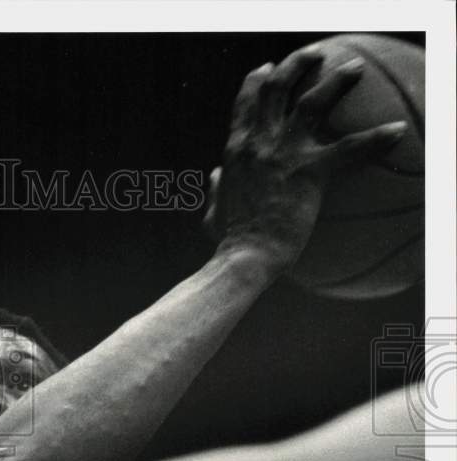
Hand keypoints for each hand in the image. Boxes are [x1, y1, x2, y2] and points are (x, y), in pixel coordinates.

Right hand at [203, 49, 408, 269]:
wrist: (245, 256)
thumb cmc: (230, 241)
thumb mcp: (213, 210)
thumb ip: (216, 189)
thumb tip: (214, 177)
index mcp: (236, 150)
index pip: (245, 104)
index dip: (256, 82)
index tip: (267, 69)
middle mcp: (259, 142)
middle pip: (276, 88)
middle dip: (296, 64)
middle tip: (315, 54)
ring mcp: (284, 153)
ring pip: (313, 101)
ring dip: (336, 80)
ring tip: (354, 69)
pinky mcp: (311, 171)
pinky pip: (351, 148)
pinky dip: (376, 138)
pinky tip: (397, 132)